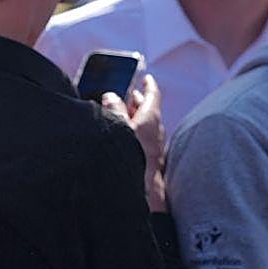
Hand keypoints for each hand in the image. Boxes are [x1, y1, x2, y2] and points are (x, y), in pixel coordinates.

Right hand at [98, 75, 165, 211]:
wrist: (138, 190)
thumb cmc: (128, 154)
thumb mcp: (115, 125)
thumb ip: (112, 108)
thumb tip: (111, 97)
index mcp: (151, 118)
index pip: (152, 95)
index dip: (148, 85)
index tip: (146, 78)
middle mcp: (156, 132)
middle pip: (148, 111)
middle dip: (137, 102)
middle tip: (129, 96)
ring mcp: (154, 148)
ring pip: (145, 127)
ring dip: (134, 119)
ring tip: (120, 116)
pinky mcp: (149, 161)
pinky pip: (143, 142)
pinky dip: (134, 134)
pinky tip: (121, 138)